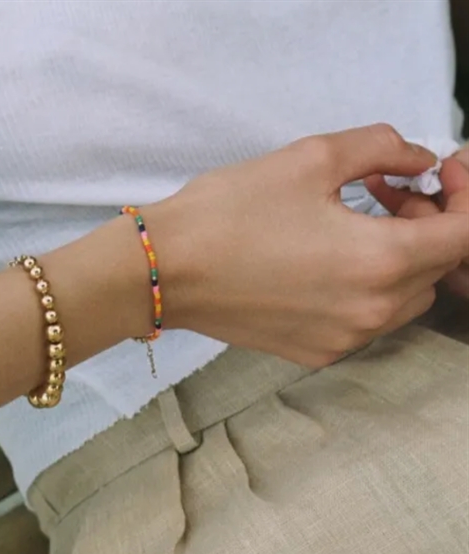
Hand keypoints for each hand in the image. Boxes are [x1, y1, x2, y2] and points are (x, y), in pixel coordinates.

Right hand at [144, 124, 467, 366]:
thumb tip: (417, 158)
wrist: (168, 269)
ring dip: (399, 259)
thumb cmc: (230, 212)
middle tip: (387, 190)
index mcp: (378, 262)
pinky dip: (366, 290)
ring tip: (356, 225)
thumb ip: (381, 147)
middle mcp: (371, 312)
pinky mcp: (315, 352)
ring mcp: (343, 339)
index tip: (439, 170)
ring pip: (405, 299)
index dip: (464, 195)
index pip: (464, 235)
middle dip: (427, 223)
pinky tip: (326, 263)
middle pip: (437, 268)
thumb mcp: (310, 158)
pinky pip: (365, 321)